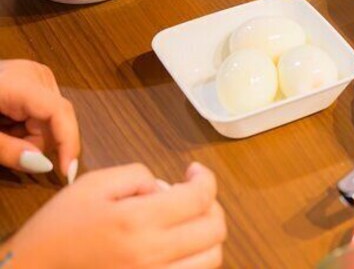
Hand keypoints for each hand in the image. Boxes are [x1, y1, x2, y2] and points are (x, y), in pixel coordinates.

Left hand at [0, 60, 78, 180]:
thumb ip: (8, 150)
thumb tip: (44, 165)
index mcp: (20, 82)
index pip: (59, 112)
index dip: (68, 142)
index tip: (67, 173)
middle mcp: (36, 74)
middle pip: (54, 120)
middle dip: (34, 142)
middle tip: (2, 145)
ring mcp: (36, 75)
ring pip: (49, 120)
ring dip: (27, 135)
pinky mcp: (33, 81)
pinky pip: (41, 113)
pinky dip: (24, 127)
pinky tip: (4, 123)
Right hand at [3, 162, 225, 267]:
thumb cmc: (59, 228)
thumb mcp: (93, 184)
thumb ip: (138, 176)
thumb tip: (167, 187)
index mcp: (137, 221)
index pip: (200, 197)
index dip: (206, 178)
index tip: (194, 171)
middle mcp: (152, 255)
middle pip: (215, 229)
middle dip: (211, 205)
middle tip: (192, 196)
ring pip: (211, 258)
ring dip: (207, 235)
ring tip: (187, 222)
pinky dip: (195, 259)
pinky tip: (178, 246)